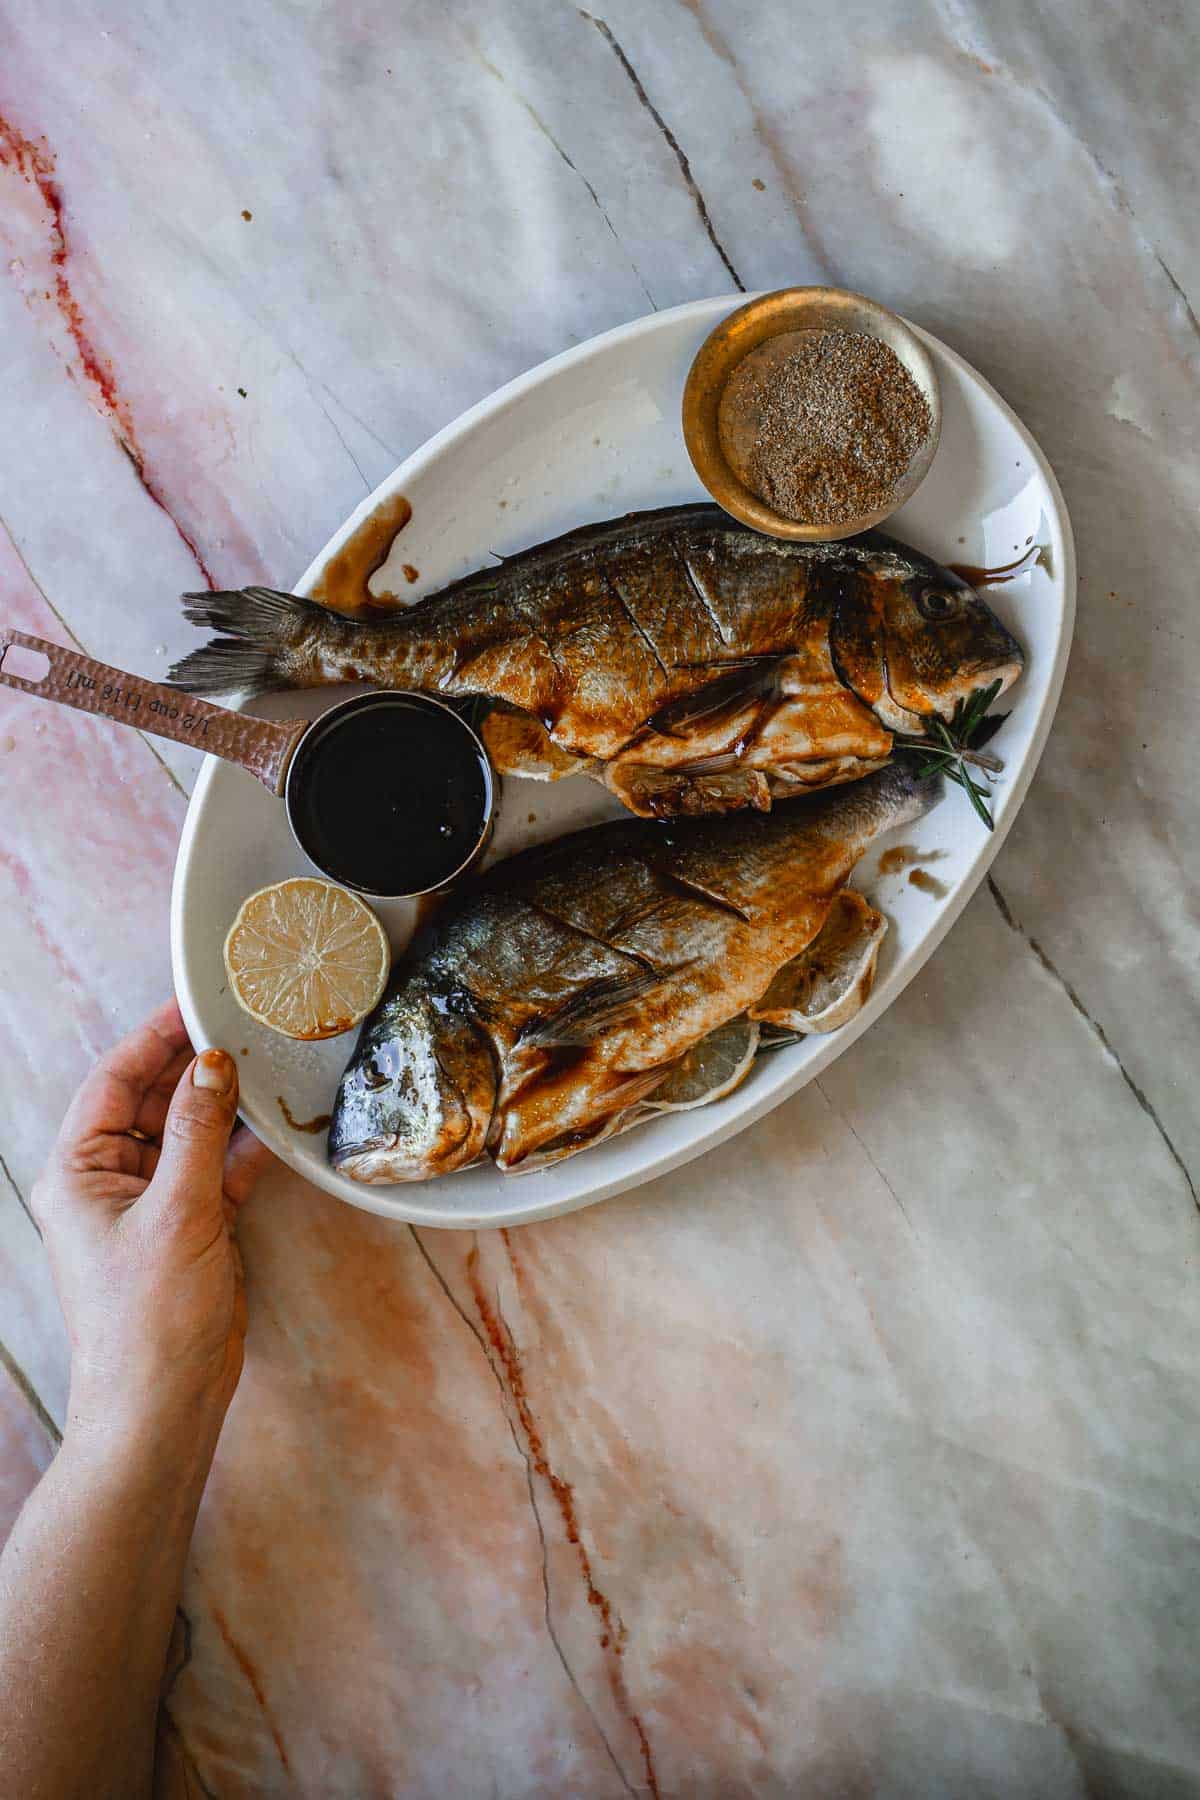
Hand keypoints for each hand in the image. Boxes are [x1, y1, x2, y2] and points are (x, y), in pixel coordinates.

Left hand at [32, 1001, 273, 1452]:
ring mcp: (150, 1205)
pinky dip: (241, 1148)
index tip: (196, 1001)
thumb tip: (212, 1064)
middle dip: (194, 1065)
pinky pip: (214, 1169)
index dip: (154, 1037)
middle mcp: (107, 1182)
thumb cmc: (148, 1320)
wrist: (162, 1405)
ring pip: (188, 1132)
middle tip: (243, 1024)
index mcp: (78, 1172)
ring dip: (223, 1103)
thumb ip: (198, 1132)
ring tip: (266, 1062)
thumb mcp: (176, 1212)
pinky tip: (273, 1125)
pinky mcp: (189, 1229)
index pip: (114, 1081)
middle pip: (152, 1101)